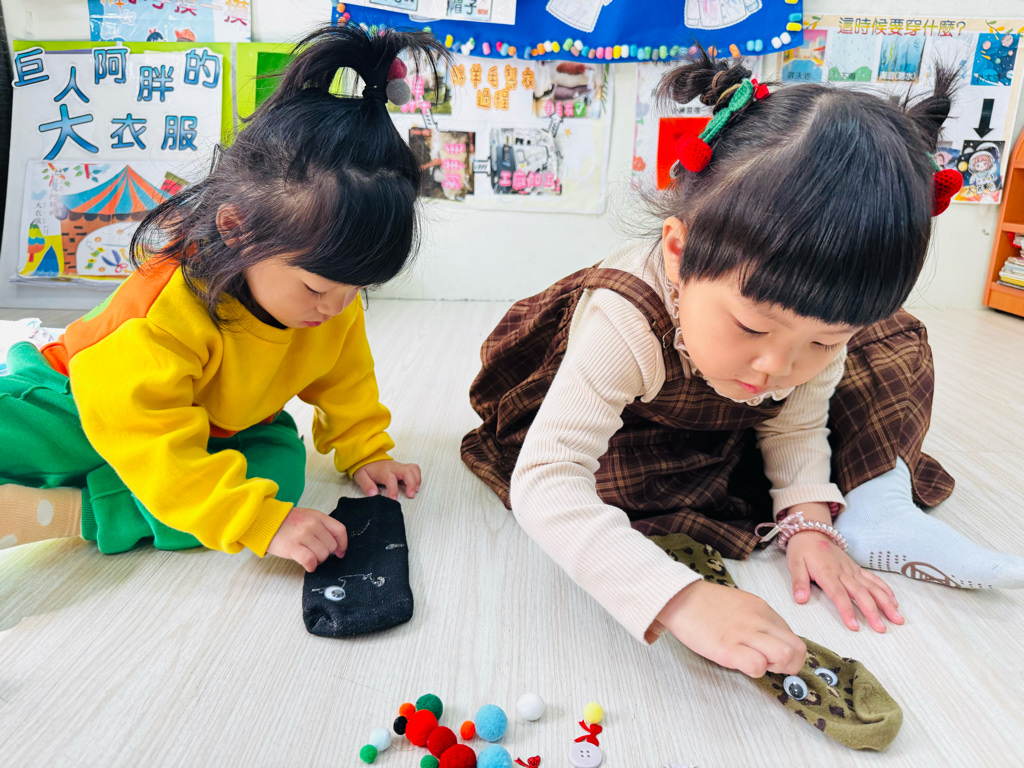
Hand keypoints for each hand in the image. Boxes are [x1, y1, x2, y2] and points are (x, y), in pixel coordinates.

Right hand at [267, 506, 347, 571]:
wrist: (264, 521)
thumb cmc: (286, 522)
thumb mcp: (307, 517)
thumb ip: (321, 527)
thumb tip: (336, 546)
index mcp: (318, 516)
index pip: (340, 531)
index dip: (343, 544)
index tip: (340, 552)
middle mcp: (312, 524)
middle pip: (331, 546)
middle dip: (326, 553)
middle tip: (316, 553)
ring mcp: (303, 535)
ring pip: (322, 555)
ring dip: (318, 560)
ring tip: (309, 557)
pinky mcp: (292, 546)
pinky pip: (310, 560)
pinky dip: (311, 566)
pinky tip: (308, 565)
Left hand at [353, 460, 421, 499]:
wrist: (369, 457)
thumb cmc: (367, 468)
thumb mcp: (361, 477)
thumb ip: (367, 485)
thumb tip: (373, 494)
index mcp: (383, 471)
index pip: (391, 479)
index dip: (393, 490)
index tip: (394, 500)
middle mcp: (394, 467)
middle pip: (407, 471)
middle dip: (411, 483)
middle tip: (411, 495)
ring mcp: (400, 466)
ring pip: (413, 469)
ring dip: (416, 480)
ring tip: (414, 491)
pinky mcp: (404, 467)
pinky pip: (414, 469)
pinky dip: (417, 477)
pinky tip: (415, 486)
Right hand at [657, 580, 806, 677]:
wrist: (679, 597)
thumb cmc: (707, 604)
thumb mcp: (742, 604)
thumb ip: (759, 620)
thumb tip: (772, 642)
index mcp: (763, 610)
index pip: (794, 638)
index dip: (788, 653)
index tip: (773, 657)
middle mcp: (759, 621)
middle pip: (797, 649)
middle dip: (790, 665)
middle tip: (770, 665)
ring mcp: (745, 634)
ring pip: (785, 656)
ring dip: (776, 668)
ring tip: (758, 664)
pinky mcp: (727, 648)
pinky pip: (757, 666)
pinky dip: (755, 671)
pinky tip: (741, 665)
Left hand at [787, 530, 903, 632]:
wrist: (810, 531)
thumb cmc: (802, 549)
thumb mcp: (794, 564)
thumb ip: (798, 582)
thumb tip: (800, 600)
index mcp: (827, 572)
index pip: (839, 594)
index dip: (847, 610)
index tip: (854, 626)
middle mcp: (843, 572)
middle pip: (861, 594)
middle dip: (873, 612)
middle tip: (881, 628)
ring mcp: (852, 570)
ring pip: (872, 587)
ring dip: (886, 603)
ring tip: (897, 618)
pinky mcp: (856, 568)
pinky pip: (873, 579)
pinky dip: (885, 590)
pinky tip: (894, 601)